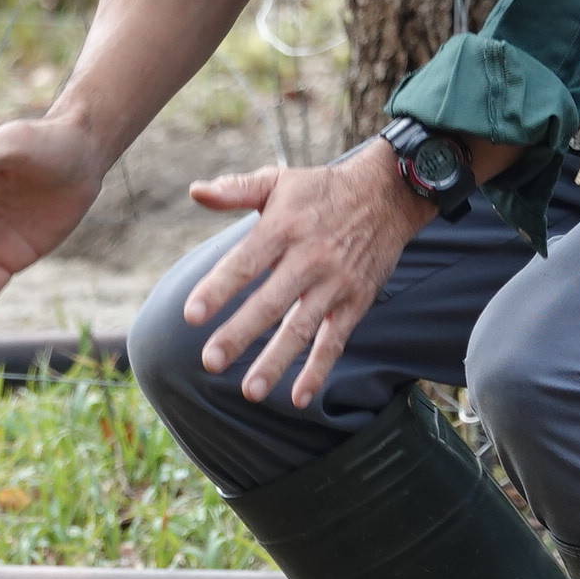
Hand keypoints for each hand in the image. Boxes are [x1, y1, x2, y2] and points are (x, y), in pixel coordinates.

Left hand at [183, 143, 437, 407]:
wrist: (388, 195)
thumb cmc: (322, 190)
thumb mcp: (279, 181)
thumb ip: (236, 189)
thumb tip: (196, 192)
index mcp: (283, 228)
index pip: (245, 263)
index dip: (218, 289)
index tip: (190, 315)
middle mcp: (309, 258)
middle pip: (270, 303)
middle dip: (239, 334)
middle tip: (210, 362)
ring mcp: (335, 283)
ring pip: (301, 328)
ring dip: (275, 361)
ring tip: (249, 391)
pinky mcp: (355, 301)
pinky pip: (335, 341)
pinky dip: (319, 370)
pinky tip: (299, 397)